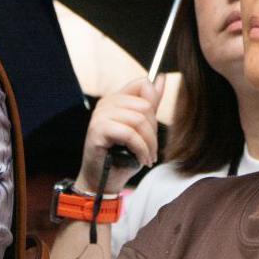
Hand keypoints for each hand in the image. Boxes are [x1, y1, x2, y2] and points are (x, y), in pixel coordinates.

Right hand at [77, 76, 164, 191]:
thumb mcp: (142, 128)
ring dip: (149, 143)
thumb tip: (161, 77)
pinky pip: (129, 134)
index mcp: (116, 99)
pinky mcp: (97, 130)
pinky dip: (140, 149)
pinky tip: (142, 159)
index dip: (153, 104)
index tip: (153, 128)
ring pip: (139, 120)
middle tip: (152, 149)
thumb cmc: (122, 155)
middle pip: (145, 105)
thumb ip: (151, 103)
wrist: (103, 181)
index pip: (142, 84)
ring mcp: (99, 115)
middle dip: (153, 131)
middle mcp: (106, 103)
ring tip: (148, 157)